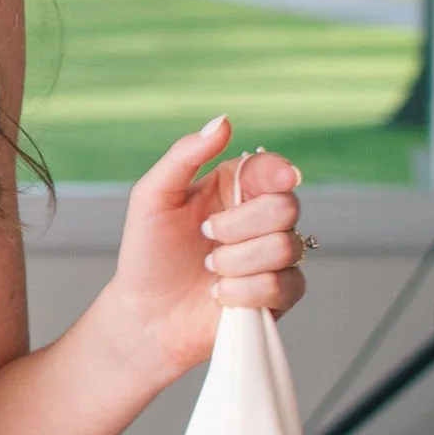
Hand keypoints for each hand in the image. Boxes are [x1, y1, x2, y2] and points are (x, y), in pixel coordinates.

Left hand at [102, 116, 305, 385]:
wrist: (146, 313)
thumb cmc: (148, 253)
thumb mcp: (153, 196)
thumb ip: (185, 155)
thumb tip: (223, 121)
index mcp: (236, 187)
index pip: (275, 169)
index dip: (278, 173)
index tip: (269, 181)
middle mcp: (261, 219)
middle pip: (287, 206)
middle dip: (239, 225)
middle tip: (206, 236)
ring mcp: (274, 257)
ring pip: (286, 247)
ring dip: (236, 261)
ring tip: (208, 269)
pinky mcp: (279, 295)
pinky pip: (284, 285)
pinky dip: (244, 291)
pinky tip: (219, 294)